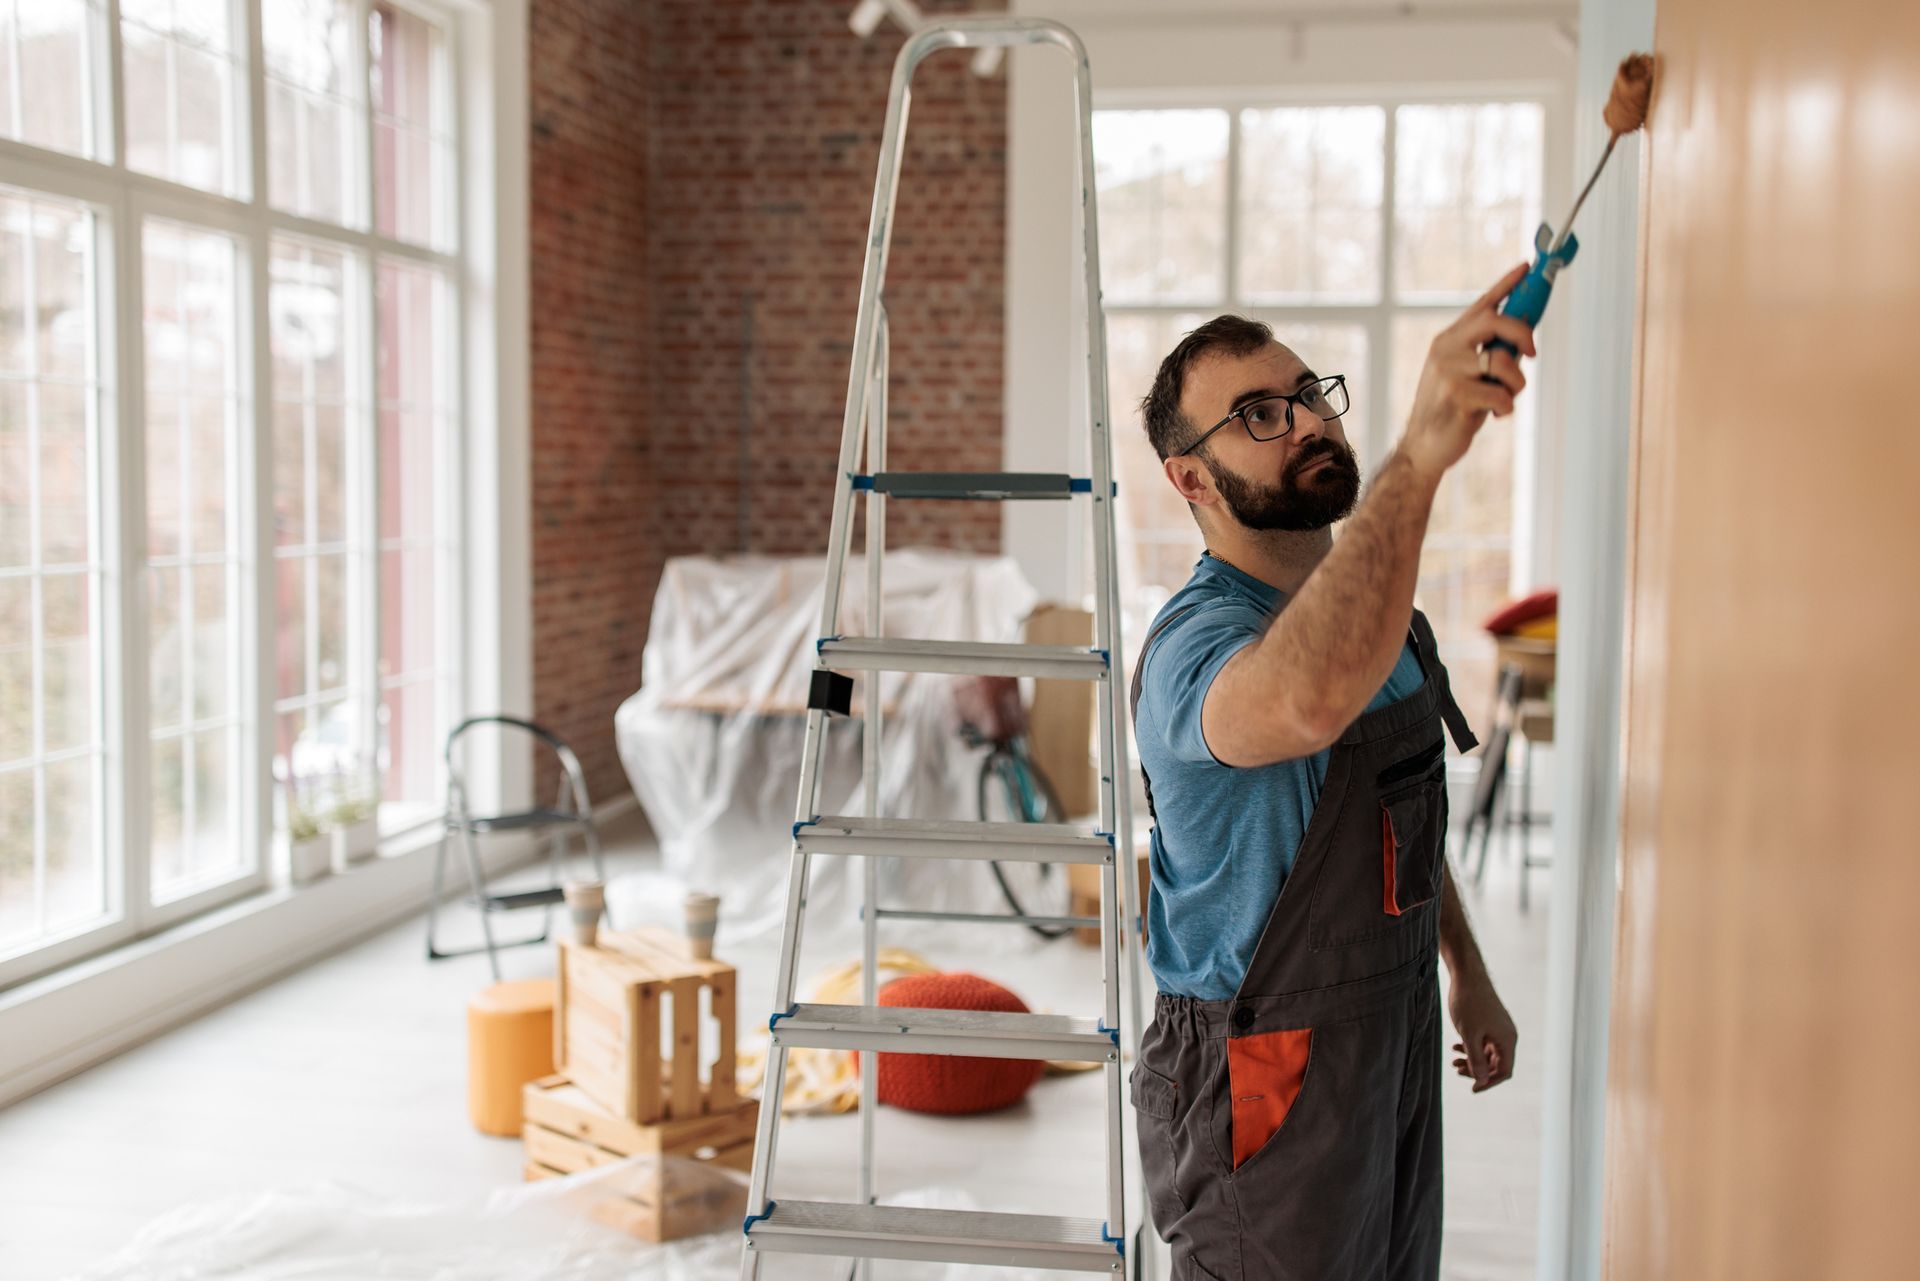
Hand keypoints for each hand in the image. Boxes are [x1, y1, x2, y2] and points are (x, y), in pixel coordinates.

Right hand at [1399, 263, 1537, 480]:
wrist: (1423, 446)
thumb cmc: (1451, 410)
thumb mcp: (1467, 375)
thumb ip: (1488, 355)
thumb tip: (1524, 341)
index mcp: (1448, 340)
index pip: (1481, 304)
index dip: (1506, 284)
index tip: (1527, 267)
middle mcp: (1445, 349)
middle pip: (1493, 320)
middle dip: (1522, 332)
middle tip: (1533, 352)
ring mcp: (1448, 371)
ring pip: (1503, 361)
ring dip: (1517, 383)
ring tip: (1508, 399)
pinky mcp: (1456, 395)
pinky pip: (1501, 394)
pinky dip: (1507, 407)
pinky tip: (1496, 416)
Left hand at [1447, 972, 1516, 1092]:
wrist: (1466, 975)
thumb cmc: (1468, 1004)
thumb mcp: (1469, 1035)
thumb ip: (1476, 1059)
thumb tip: (1482, 1080)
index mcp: (1507, 1040)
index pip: (1505, 1071)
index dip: (1489, 1083)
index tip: (1472, 1089)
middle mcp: (1507, 1035)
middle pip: (1496, 1063)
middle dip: (1477, 1070)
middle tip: (1456, 1070)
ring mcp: (1499, 1028)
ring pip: (1488, 1053)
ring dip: (1472, 1059)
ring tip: (1453, 1060)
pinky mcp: (1490, 1022)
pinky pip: (1484, 1042)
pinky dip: (1471, 1047)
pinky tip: (1456, 1047)